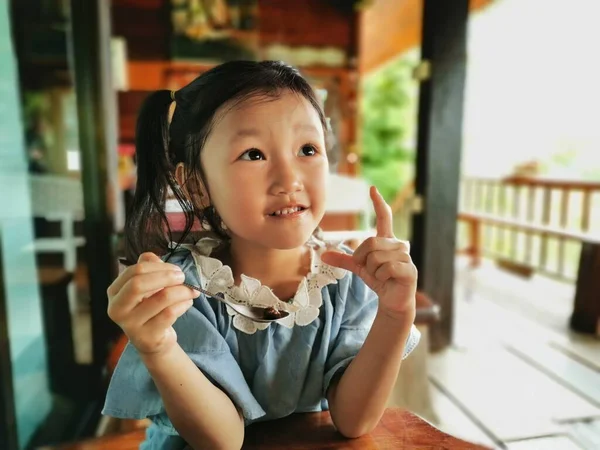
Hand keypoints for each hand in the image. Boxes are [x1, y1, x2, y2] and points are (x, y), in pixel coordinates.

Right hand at [107, 252, 198, 354]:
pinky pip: (170, 313)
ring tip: (191, 291)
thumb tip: (151, 257)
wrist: (153, 340)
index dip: (158, 266)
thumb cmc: (150, 308)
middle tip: (183, 277)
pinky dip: (184, 304)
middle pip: (139, 284)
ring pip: (161, 298)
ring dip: (182, 291)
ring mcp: (130, 325)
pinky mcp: (147, 337)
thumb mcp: (148, 286)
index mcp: (115, 292)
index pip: (134, 271)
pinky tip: (187, 303)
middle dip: (167, 276)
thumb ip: (148, 268)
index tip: (175, 269)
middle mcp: (117, 309)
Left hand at [321, 186, 416, 318]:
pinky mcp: (410, 270)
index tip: (372, 189)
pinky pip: (385, 269)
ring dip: (373, 271)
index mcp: (387, 240)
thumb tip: (323, 255)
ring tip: (382, 276)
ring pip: (376, 258)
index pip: (384, 217)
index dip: (378, 203)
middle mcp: (398, 245)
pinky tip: (388, 281)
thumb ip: (344, 260)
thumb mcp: (360, 268)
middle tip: (370, 269)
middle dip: (363, 259)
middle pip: (370, 243)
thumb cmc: (379, 280)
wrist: (393, 301)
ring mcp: (406, 257)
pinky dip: (381, 277)